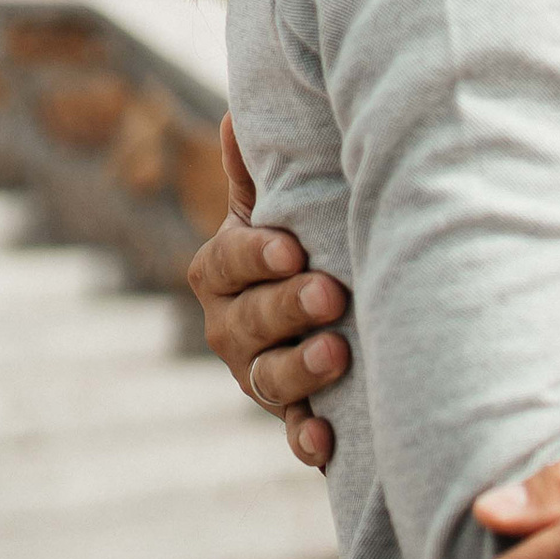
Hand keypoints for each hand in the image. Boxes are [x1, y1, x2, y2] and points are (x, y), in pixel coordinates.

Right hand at [185, 114, 351, 467]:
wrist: (317, 305)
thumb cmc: (297, 237)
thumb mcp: (272, 204)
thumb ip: (255, 172)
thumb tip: (236, 117)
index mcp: (220, 269)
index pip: (229, 262)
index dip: (257, 255)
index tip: (292, 246)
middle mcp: (229, 326)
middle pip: (250, 321)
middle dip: (289, 308)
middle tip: (331, 294)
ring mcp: (256, 373)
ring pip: (268, 378)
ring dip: (301, 369)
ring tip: (339, 354)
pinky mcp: (289, 413)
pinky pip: (291, 432)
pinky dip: (305, 439)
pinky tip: (325, 442)